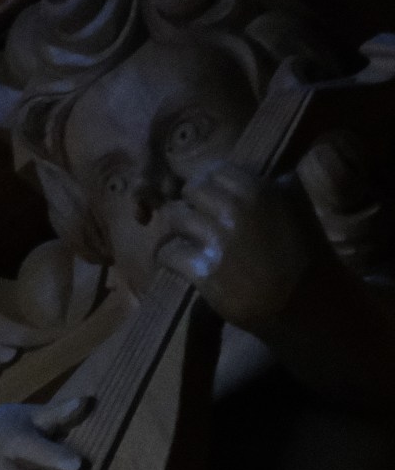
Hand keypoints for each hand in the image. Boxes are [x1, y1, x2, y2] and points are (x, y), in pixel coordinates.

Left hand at [160, 165, 320, 330]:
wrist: (299, 299)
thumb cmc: (304, 253)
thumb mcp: (295, 206)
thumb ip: (275, 188)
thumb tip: (265, 177)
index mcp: (257, 189)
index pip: (214, 170)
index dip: (204, 182)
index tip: (202, 195)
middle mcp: (235, 209)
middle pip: (191, 190)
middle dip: (188, 202)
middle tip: (190, 216)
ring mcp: (217, 239)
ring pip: (175, 218)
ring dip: (174, 228)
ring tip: (179, 237)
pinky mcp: (203, 270)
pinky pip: (168, 252)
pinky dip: (166, 255)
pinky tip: (173, 260)